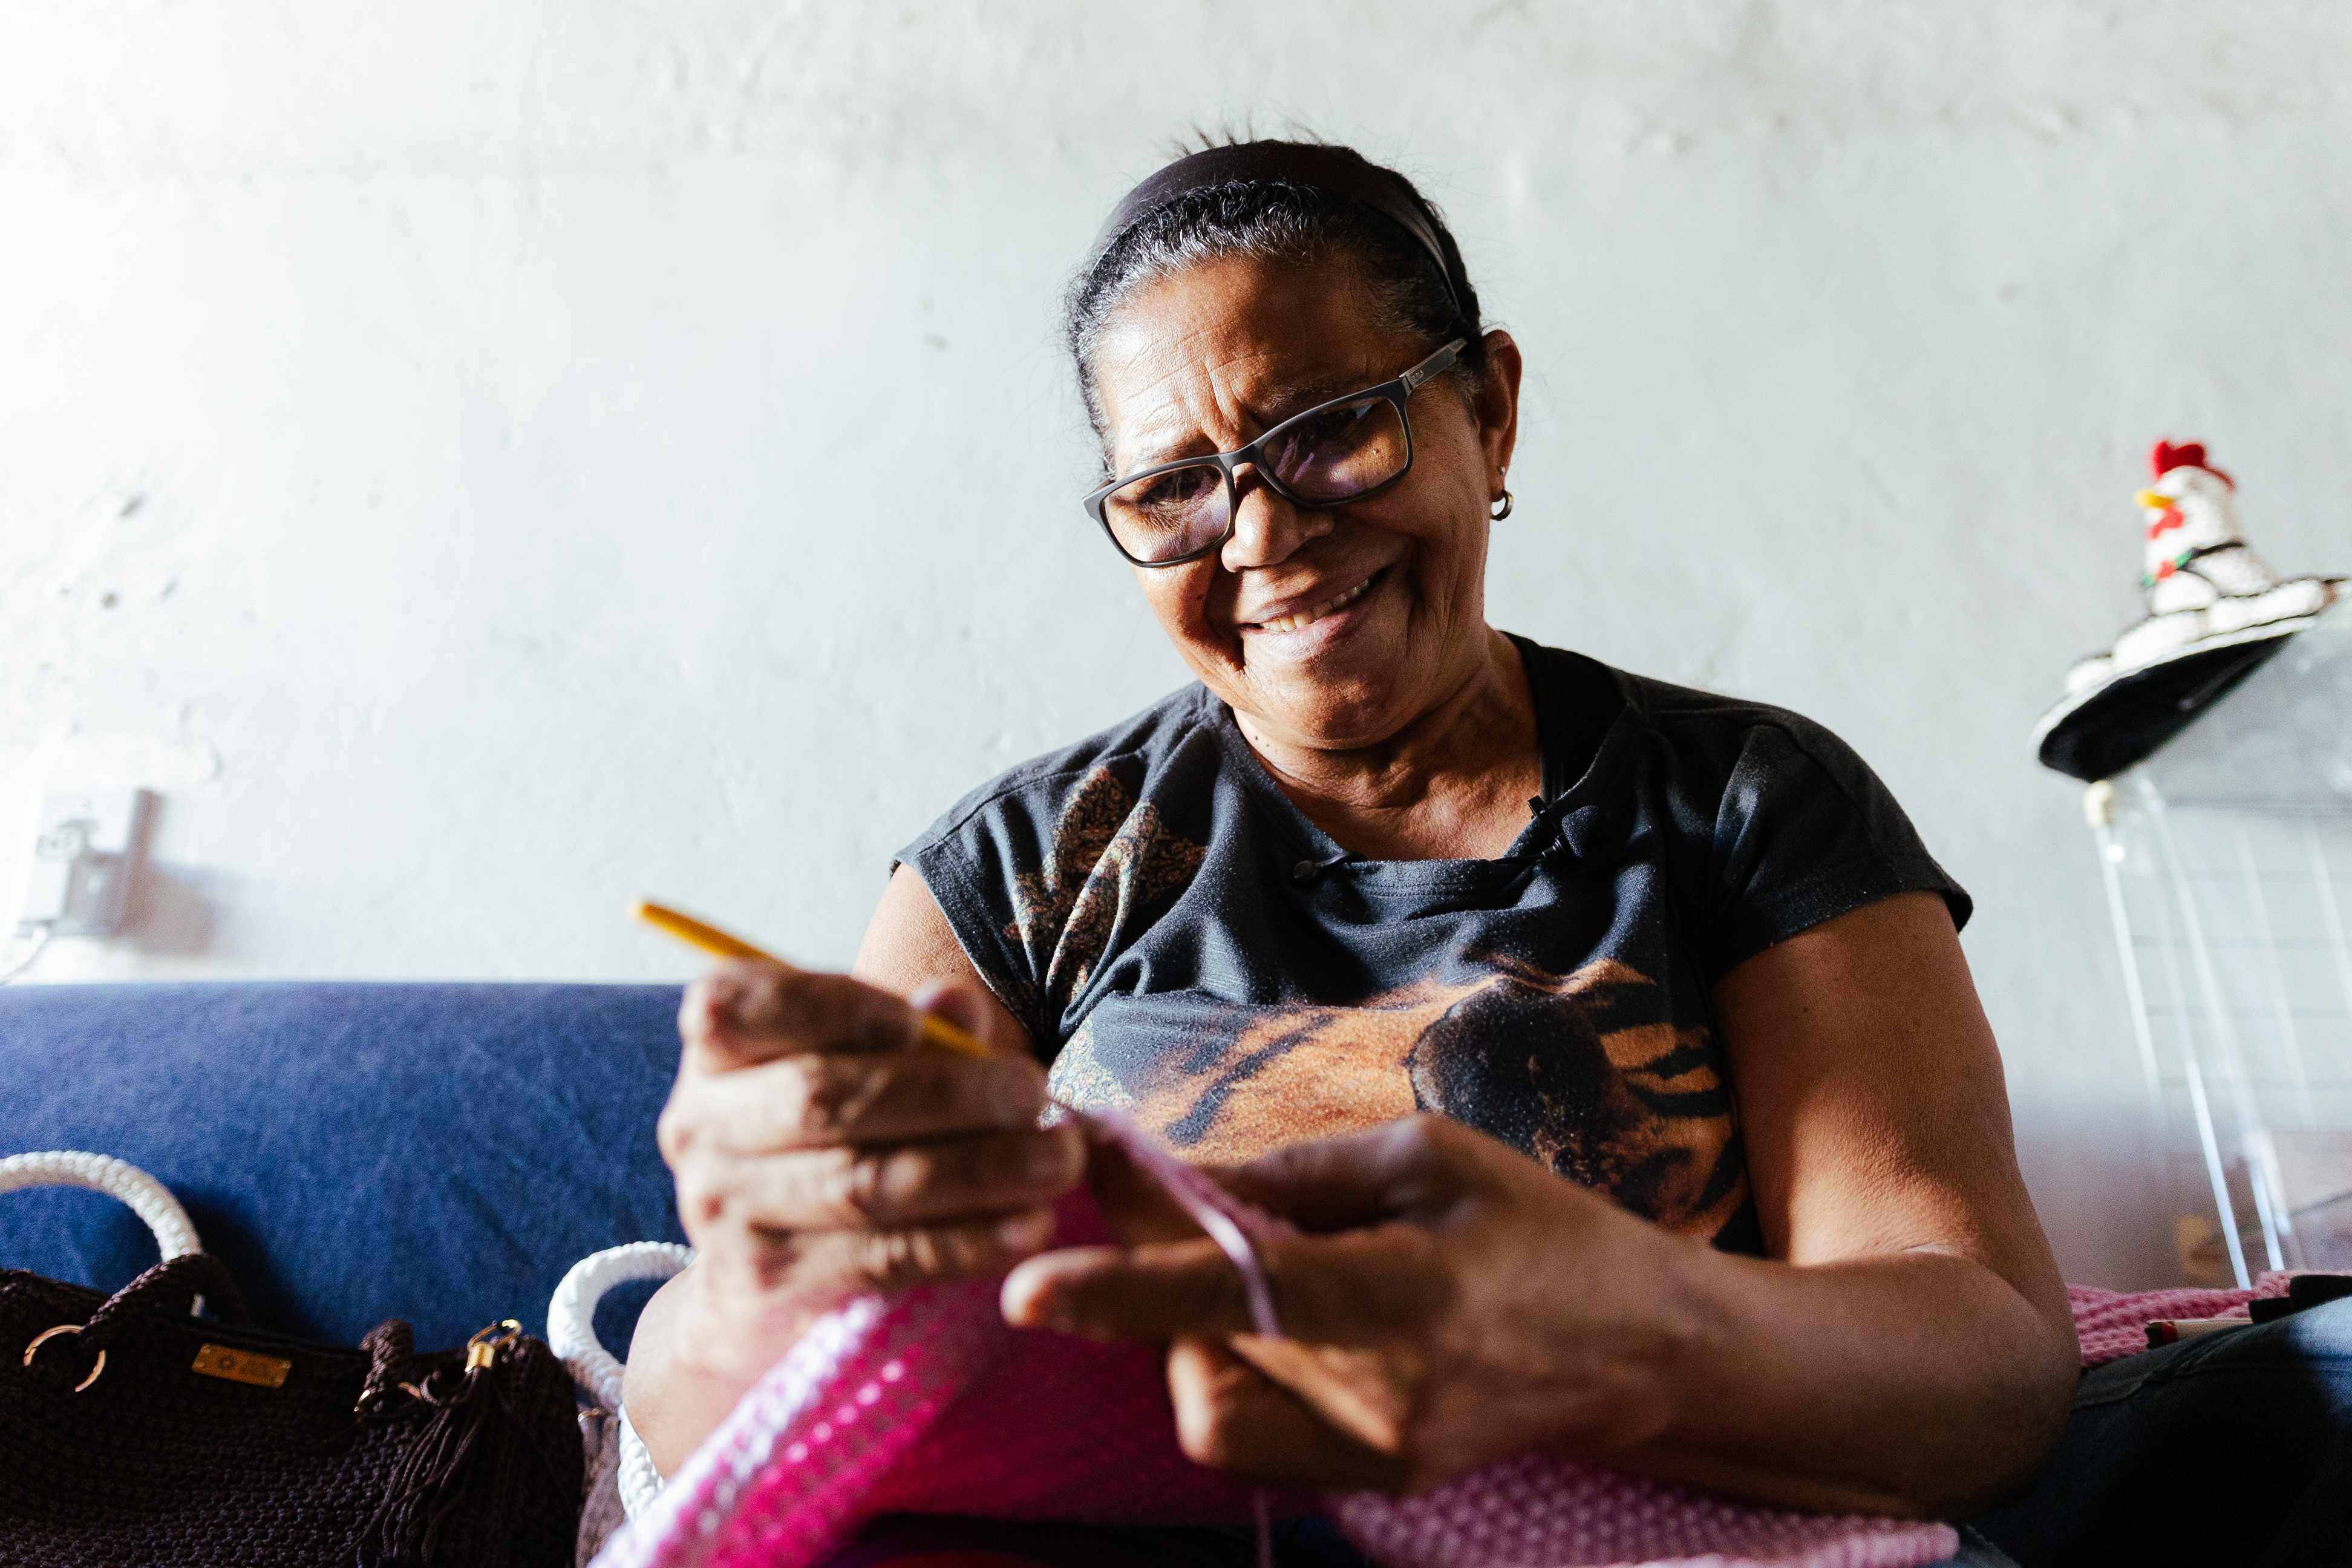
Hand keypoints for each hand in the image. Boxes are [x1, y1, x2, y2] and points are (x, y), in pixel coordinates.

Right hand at [656, 963, 1084, 1377]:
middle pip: (819, 1096)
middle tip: (1032, 1094)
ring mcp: (724, 1210)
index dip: (830, 1007)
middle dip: (942, 1093)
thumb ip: (913, 1030)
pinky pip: (881, 1259)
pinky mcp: (768, 1285)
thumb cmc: (833, 1136)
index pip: (742, 1007)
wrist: (758, 1279)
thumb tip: (953, 1004)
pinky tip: (1026, 1227)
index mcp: (717, 1047)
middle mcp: (699, 1123)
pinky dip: (964, 1242)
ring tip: (1056, 1160)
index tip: (915, 1022)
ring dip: (976, 1170)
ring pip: (860, 1184)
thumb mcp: (863, 1066)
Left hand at [1001, 1115, 1701, 1495]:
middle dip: (1155, 1273)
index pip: (1233, 1296)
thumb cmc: (1538, 1227)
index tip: (1027, 1289)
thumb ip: (1293, 1176)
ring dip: (1193, 1331)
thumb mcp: (1426, 1157)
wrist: (1637, 1348)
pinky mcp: (1367, 1483)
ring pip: (1210, 1401)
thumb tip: (1176, 1183)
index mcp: (1403, 1296)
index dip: (1123, 1290)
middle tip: (1167, 1202)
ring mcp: (1371, 1455)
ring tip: (1258, 1274)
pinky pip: (1249, 1437)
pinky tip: (1284, 1325)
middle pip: (1203, 1341)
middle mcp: (1378, 1396)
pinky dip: (1233, 1374)